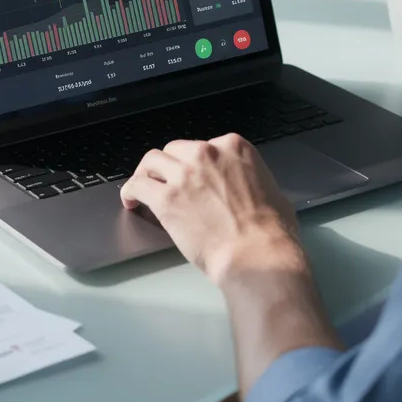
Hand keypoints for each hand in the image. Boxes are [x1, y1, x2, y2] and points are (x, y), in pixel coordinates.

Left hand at [120, 133, 304, 284]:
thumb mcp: (271, 190)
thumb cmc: (271, 232)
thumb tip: (245, 188)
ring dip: (146, 174)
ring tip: (143, 188)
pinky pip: (137, 185)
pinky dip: (130, 191)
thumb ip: (250, 180)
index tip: (190, 175)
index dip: (193, 162)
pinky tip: (130, 200)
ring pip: (151, 161)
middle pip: (174, 150)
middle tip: (166, 183)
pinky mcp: (166, 198)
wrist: (257, 256)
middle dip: (169, 166)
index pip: (202, 145)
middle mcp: (206, 153)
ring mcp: (184, 174)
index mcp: (234, 147)